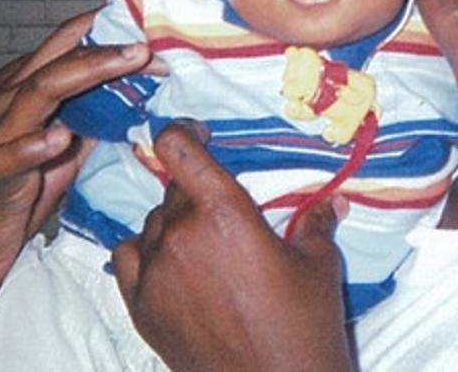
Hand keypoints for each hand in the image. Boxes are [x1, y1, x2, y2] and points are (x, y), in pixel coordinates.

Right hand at [0, 13, 156, 343]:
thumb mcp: (65, 149)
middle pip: (57, 63)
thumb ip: (94, 118)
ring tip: (125, 63)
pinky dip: (33, 145)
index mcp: (27, 97)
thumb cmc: (17, 194)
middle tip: (148, 42)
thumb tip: (141, 95)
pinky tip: (60, 137)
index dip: (101, 28)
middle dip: (105, 48)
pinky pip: (6, 158)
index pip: (64, 48)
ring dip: (84, 74)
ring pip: (35, 94)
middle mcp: (8, 108)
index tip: (142, 15)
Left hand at [112, 123, 351, 371]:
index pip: (176, 148)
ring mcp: (154, 274)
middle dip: (195, 191)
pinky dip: (145, 254)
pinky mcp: (141, 309)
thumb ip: (315, 222)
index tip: (199, 135)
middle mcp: (180, 235)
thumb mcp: (318, 264)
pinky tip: (169, 265)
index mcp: (222, 212)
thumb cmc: (303, 325)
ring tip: (203, 246)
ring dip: (172, 225)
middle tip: (224, 212)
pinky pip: (127, 260)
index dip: (183, 132)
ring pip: (150, 224)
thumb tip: (330, 202)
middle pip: (172, 189)